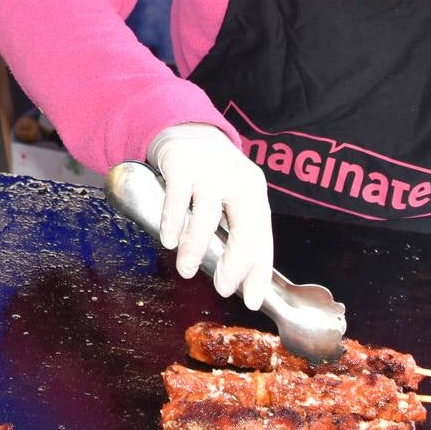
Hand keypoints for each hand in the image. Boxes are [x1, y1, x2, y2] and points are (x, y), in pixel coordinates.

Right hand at [145, 123, 273, 308]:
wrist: (186, 130)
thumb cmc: (212, 174)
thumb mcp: (234, 196)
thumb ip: (237, 229)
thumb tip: (238, 278)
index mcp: (254, 192)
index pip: (261, 237)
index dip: (258, 272)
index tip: (251, 299)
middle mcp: (237, 179)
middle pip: (243, 228)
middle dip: (234, 265)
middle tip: (222, 289)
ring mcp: (209, 170)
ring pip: (206, 217)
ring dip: (195, 249)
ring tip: (186, 269)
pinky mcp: (181, 163)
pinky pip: (176, 200)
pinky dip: (172, 224)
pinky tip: (168, 240)